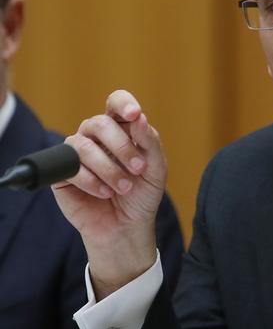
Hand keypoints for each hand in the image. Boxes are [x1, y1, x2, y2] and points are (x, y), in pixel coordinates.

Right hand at [52, 90, 166, 299]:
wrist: (127, 226)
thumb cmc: (142, 193)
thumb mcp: (155, 168)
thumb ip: (149, 141)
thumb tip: (139, 118)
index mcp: (121, 128)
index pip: (116, 102)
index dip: (123, 103)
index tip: (135, 115)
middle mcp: (96, 136)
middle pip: (100, 123)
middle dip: (122, 147)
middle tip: (138, 169)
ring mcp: (77, 153)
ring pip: (84, 146)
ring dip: (109, 169)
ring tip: (124, 187)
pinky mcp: (62, 173)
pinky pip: (70, 167)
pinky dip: (91, 181)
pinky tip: (105, 193)